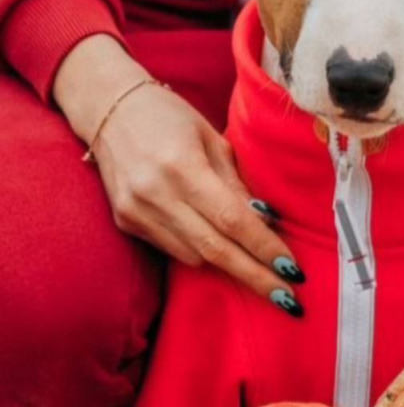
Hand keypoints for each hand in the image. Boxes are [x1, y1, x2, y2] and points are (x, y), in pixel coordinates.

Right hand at [53, 34, 304, 310]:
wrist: (108, 107)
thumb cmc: (169, 116)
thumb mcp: (212, 139)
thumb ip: (236, 184)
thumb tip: (265, 223)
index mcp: (182, 167)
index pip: (233, 220)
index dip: (264, 249)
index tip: (293, 270)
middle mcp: (155, 194)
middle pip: (215, 250)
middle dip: (255, 277)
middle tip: (289, 300)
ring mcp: (136, 212)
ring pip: (195, 256)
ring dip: (230, 265)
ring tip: (259, 268)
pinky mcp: (126, 222)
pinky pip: (174, 249)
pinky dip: (201, 252)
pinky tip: (219, 246)